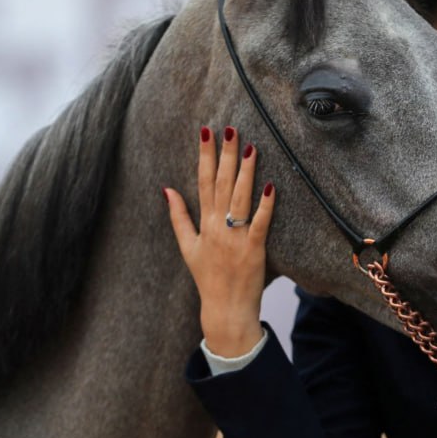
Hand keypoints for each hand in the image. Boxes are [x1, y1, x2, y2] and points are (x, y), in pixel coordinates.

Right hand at [164, 126, 275, 355]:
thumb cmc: (207, 278)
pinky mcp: (254, 249)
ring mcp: (236, 237)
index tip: (206, 132)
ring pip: (240, 198)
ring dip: (246, 172)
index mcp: (202, 223)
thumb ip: (177, 217)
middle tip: (231, 129)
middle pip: (222, 184)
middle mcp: (217, 227)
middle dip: (226, 155)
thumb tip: (166, 189)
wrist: (224, 309)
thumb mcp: (186, 247)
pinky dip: (264, 206)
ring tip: (251, 147)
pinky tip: (270, 186)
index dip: (204, 155)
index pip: (203, 181)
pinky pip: (260, 223)